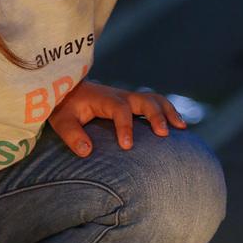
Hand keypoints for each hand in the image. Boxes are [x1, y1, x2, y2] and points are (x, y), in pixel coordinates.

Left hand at [48, 80, 186, 156]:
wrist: (67, 91)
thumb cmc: (65, 108)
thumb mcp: (61, 121)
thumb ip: (72, 135)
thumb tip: (86, 151)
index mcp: (104, 98)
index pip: (119, 109)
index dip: (125, 126)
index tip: (127, 146)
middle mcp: (120, 96)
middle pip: (144, 100)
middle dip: (156, 116)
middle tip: (164, 134)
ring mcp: (129, 98)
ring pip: (154, 100)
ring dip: (168, 112)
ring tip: (181, 128)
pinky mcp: (133, 104)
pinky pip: (155, 104)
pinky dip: (168, 113)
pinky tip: (179, 128)